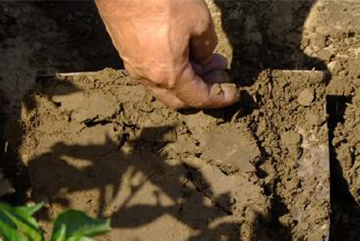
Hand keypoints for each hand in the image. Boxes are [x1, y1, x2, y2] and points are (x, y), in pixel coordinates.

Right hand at [95, 0, 238, 109]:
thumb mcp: (199, 22)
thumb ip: (206, 48)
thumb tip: (202, 57)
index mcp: (168, 74)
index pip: (199, 98)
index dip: (219, 98)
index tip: (233, 93)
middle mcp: (148, 76)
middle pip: (180, 99)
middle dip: (204, 90)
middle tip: (221, 74)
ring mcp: (134, 64)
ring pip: (166, 85)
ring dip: (189, 78)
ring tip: (208, 59)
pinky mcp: (126, 50)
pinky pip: (153, 71)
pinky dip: (172, 68)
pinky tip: (184, 50)